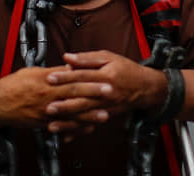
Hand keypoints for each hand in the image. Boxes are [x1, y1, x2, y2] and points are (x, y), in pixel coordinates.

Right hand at [0, 65, 111, 130]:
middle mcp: (47, 96)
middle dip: (94, 93)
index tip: (103, 75)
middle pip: (74, 93)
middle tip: (110, 92)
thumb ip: (53, 71)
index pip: (71, 77)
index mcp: (45, 81)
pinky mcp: (43, 123)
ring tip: (104, 115)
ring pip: (71, 113)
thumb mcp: (32, 72)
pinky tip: (87, 129)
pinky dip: (76, 128)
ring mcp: (46, 111)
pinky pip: (62, 126)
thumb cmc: (13, 86)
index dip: (88, 77)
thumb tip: (70, 66)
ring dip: (89, 114)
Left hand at [43, 51, 165, 139]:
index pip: (82, 76)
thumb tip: (67, 57)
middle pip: (83, 98)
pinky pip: (90, 125)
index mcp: (106, 75)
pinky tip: (66, 136)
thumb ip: (87, 58)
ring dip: (68, 121)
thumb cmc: (126, 69)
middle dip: (64, 104)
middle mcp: (106, 93)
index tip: (50, 78)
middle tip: (48, 106)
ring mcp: (106, 107)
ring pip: (85, 115)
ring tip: (52, 124)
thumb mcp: (109, 57)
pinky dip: (78, 132)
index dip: (66, 77)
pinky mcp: (106, 116)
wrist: (145, 87)